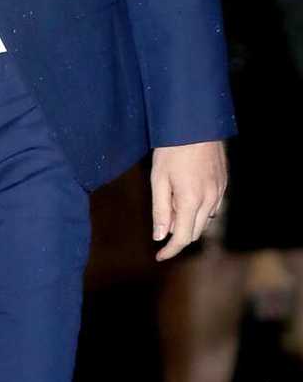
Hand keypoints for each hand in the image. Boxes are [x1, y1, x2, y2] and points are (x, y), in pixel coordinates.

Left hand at [151, 140, 227, 260]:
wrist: (196, 125)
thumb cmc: (171, 150)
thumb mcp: (158, 179)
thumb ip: (160, 209)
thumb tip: (159, 236)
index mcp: (191, 201)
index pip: (182, 237)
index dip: (170, 250)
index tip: (159, 256)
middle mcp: (209, 201)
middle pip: (194, 232)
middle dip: (178, 237)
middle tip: (160, 230)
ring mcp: (219, 192)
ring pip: (205, 221)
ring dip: (189, 223)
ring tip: (171, 210)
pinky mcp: (223, 184)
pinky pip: (212, 207)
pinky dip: (199, 212)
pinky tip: (187, 200)